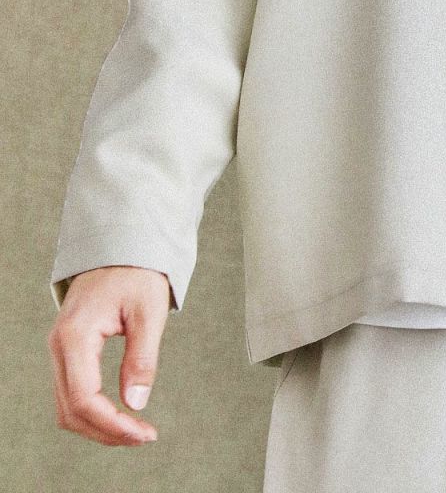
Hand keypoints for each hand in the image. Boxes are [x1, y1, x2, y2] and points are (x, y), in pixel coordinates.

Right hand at [48, 265, 169, 445]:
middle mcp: (59, 346)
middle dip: (107, 431)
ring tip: (135, 431)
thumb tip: (136, 402)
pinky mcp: (68, 351)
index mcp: (75, 335)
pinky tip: (120, 414)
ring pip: (67, 407)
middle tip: (144, 437)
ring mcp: (60, 350)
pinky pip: (72, 393)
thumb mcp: (149, 310)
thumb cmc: (137, 272)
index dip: (112, 424)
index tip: (144, 434)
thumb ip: (142, 356)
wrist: (120, 245)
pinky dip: (93, 411)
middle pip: (71, 410)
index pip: (84, 398)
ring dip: (99, 426)